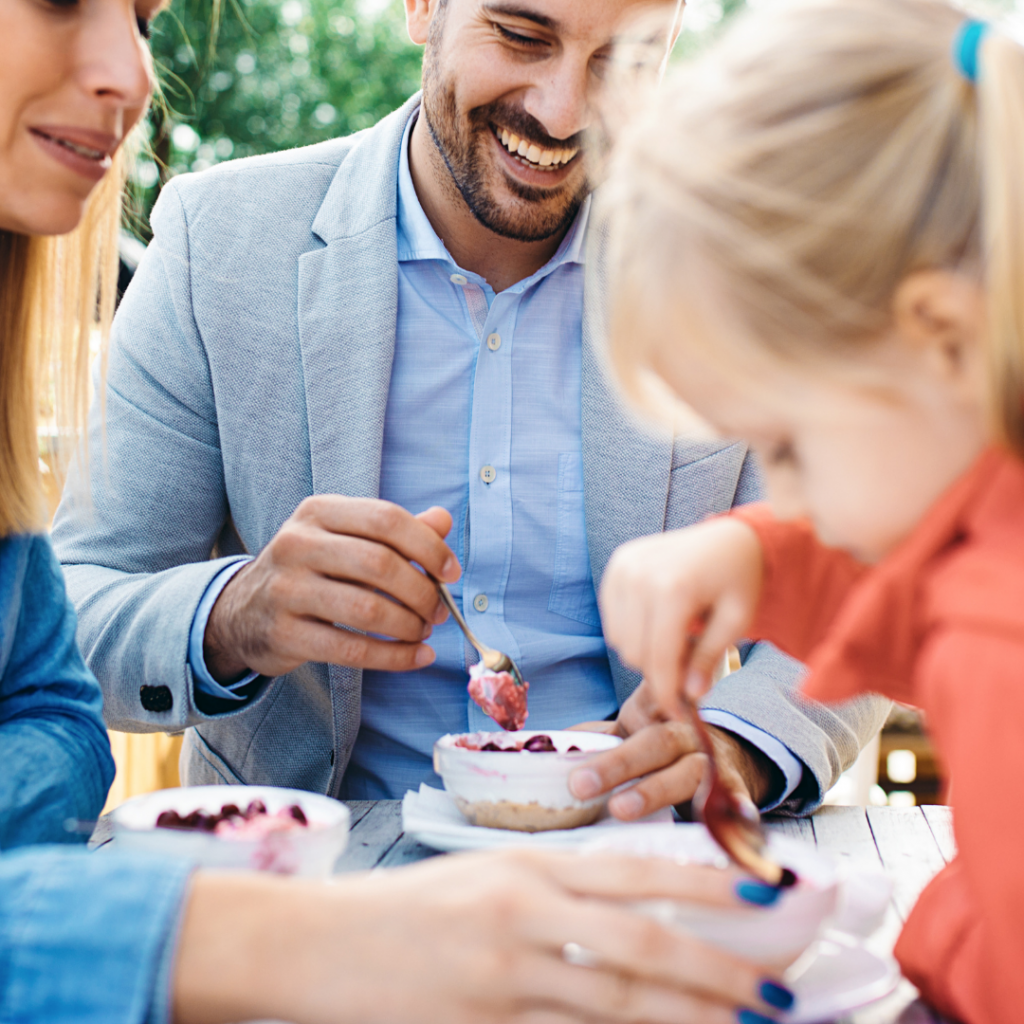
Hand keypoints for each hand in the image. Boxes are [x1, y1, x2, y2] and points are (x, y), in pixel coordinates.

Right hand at [173, 849, 794, 1023]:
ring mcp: (505, 974)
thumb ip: (545, 891)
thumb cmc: (398, 909)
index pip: (633, 870)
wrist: (312, 947)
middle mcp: (524, 912)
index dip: (703, 881)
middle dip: (715, 966)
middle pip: (642, 941)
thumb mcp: (477, 879)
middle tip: (770, 988)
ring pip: (618, 999)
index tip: (759, 893)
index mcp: (524, 867)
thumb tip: (618, 909)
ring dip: (684, 1014)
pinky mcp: (483, 1022)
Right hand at [203, 498, 460, 681]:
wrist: (242, 612)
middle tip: (439, 610)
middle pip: (380, 564)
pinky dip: (395, 657)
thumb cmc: (311, 570)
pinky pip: (352, 650)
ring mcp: (286, 590)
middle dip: (422, 591)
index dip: (428, 546)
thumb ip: (396, 530)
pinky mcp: (285, 634)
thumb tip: (444, 520)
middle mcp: (297, 543)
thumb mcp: (346, 538)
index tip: (451, 571)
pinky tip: (416, 656)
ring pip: (368, 609)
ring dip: (410, 626)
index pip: (386, 519)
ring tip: (425, 631)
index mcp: (318, 511)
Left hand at [568, 679, 778, 819]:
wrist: (729, 754)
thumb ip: (596, 736)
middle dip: (616, 764)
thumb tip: (546, 745)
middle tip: (580, 784)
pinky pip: (734, 800)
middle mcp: (686, 732)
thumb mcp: (633, 731)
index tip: (599, 722)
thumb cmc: (665, 745)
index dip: (628, 705)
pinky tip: (733, 820)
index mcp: (658, 712)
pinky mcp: (735, 790)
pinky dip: (734, 812)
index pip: (643, 701)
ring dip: (654, 792)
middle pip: (654, 743)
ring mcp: (712, 761)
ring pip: (686, 773)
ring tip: (622, 809)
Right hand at [599, 517, 763, 716]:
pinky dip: (632, 630)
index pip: (660, 658)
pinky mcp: (617, 565)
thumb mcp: (737, 620)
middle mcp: (640, 575)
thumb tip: (690, 695)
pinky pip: (612, 618)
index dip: (668, 694)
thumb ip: (709, 657)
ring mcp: (623, 567)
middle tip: (689, 667)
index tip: (678, 715)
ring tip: (677, 638)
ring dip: (645, 651)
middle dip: (660, 671)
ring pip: (619, 640)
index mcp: (674, 588)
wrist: (729, 536)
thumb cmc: (739, 578)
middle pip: (635, 654)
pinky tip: (659, 622)